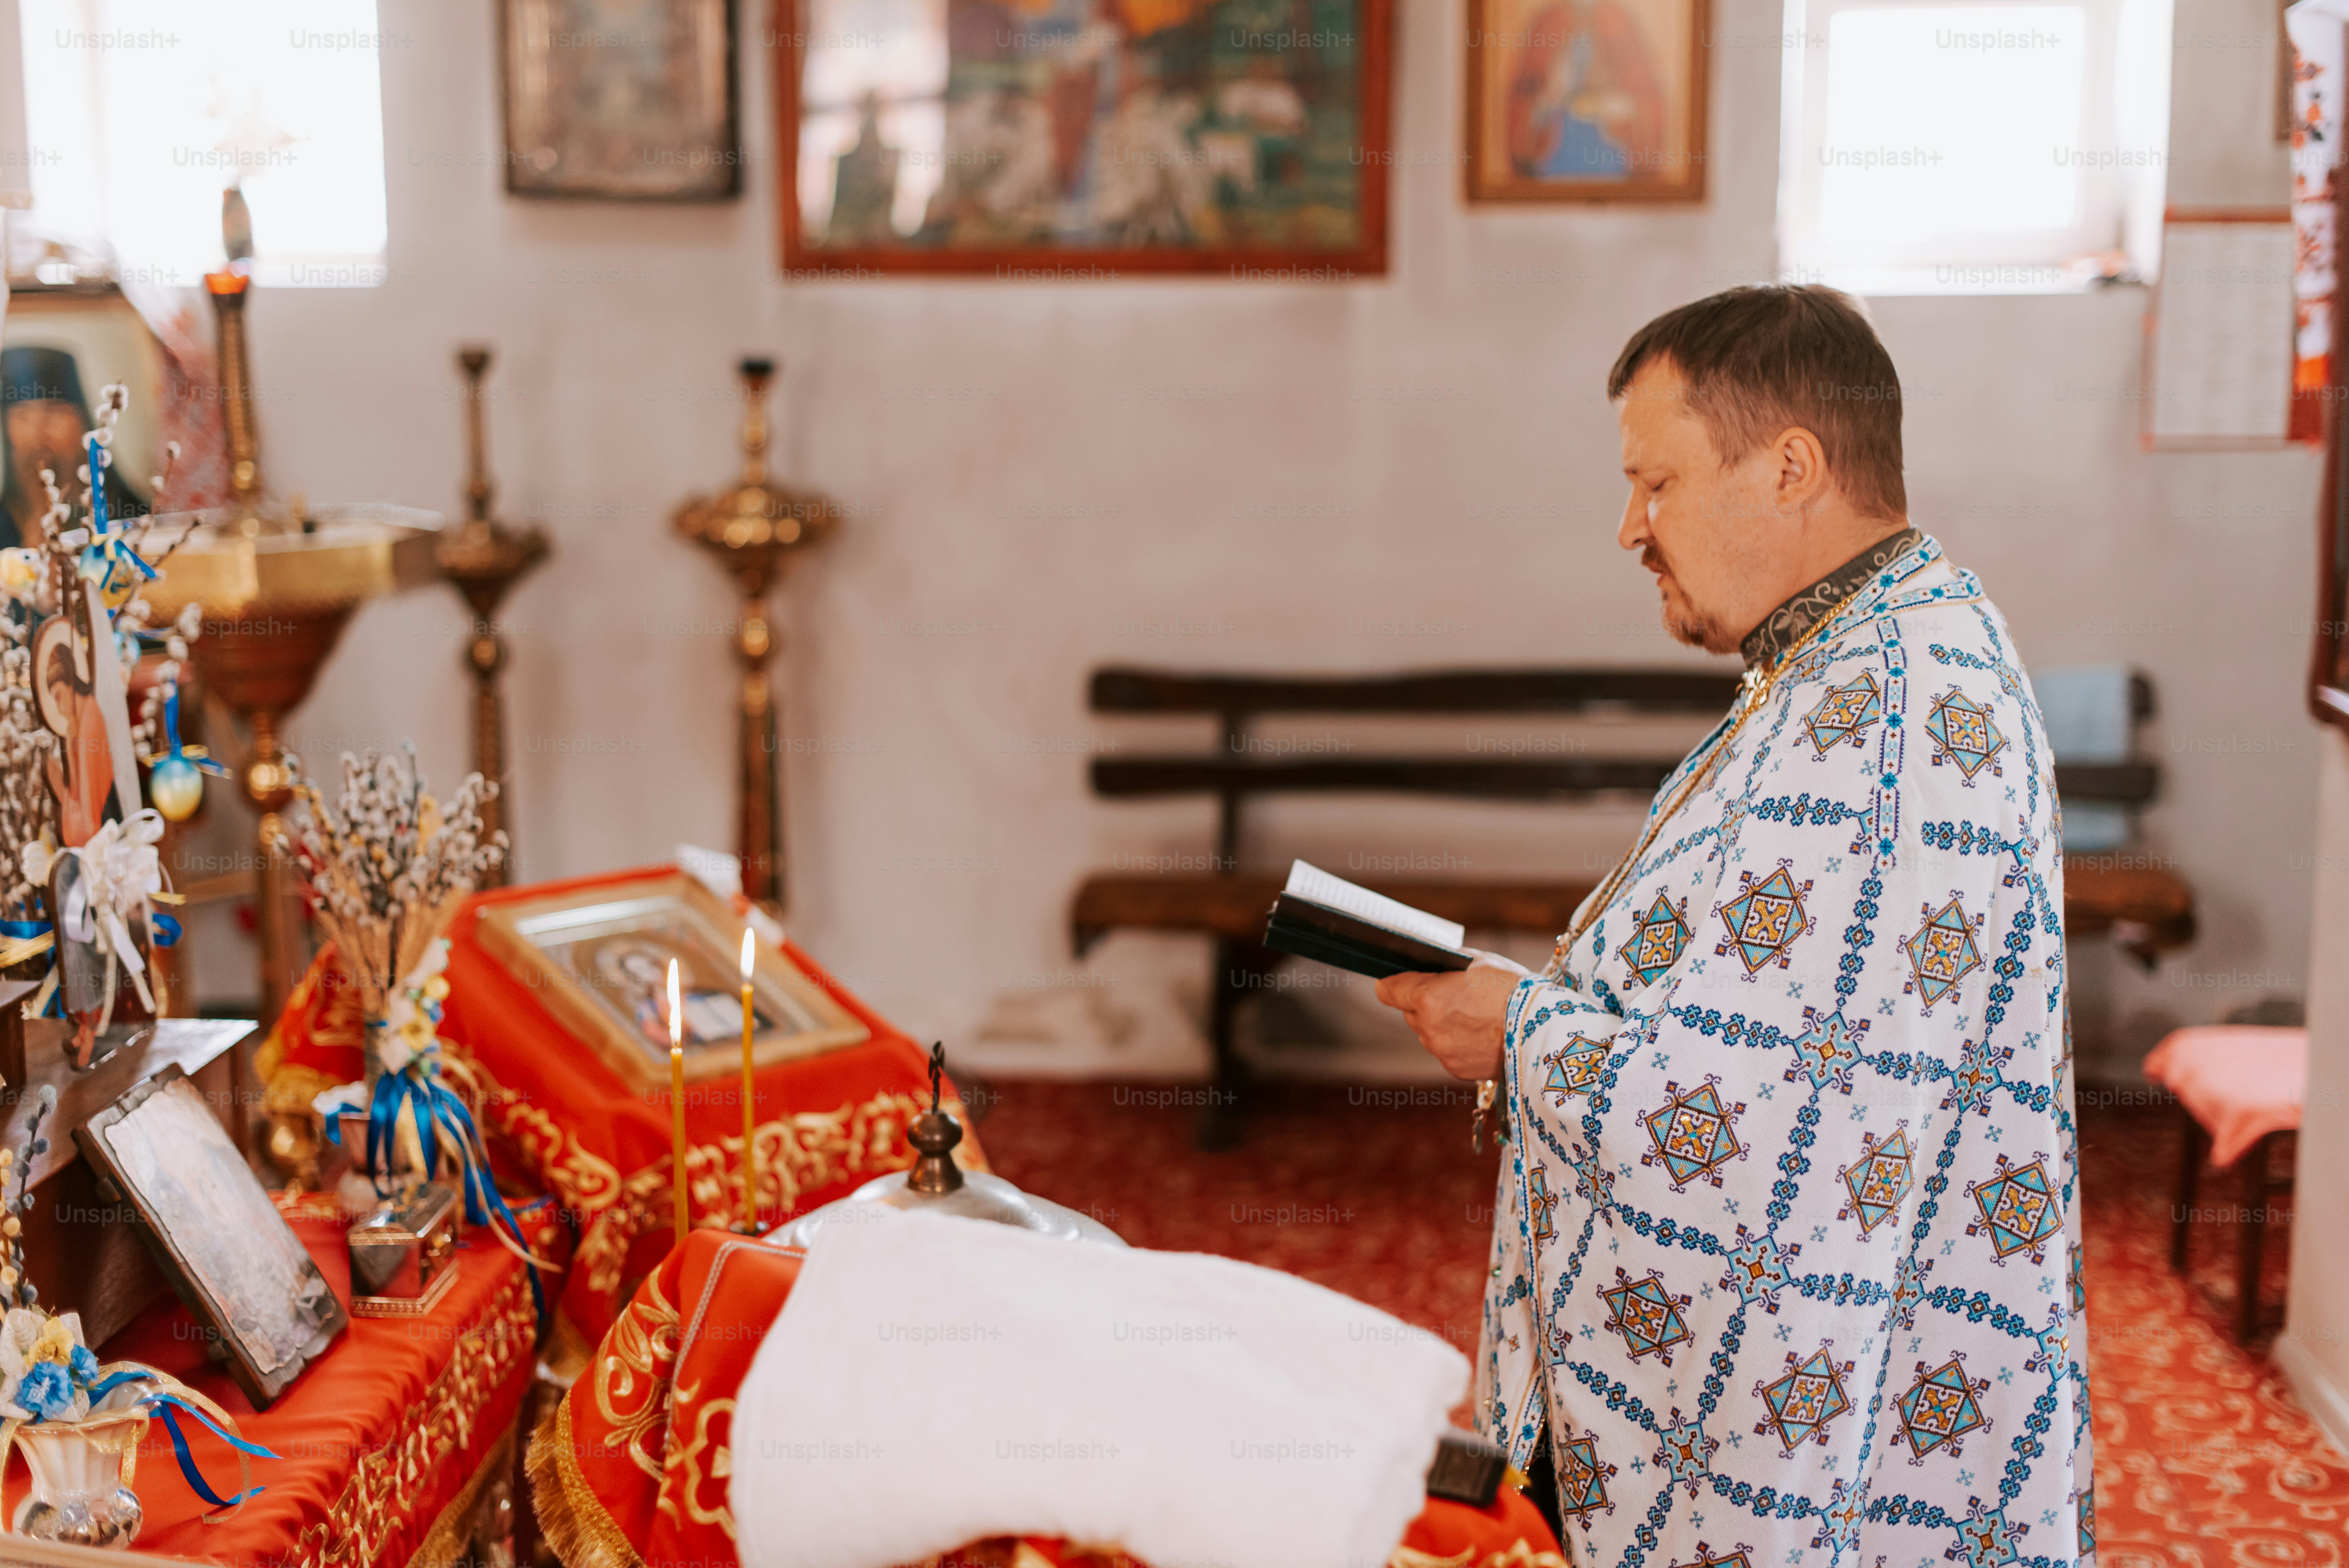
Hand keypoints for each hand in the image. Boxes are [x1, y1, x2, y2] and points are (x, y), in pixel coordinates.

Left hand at [1374, 952, 1528, 1080]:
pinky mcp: (1456, 1070)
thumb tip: (1431, 965)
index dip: (1394, 983)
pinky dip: (1458, 1044)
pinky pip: (1447, 1052)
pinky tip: (1481, 1035)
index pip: (1388, 990)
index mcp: (1428, 998)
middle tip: (1456, 996)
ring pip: (1430, 1034)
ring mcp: (1442, 1052)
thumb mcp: (1478, 962)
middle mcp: (1428, 1028)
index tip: (1399, 981)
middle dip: (1426, 1004)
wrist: (1543, 1030)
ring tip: (1475, 1017)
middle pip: (1411, 1013)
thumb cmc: (1512, 989)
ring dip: (1442, 1025)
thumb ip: (1447, 964)